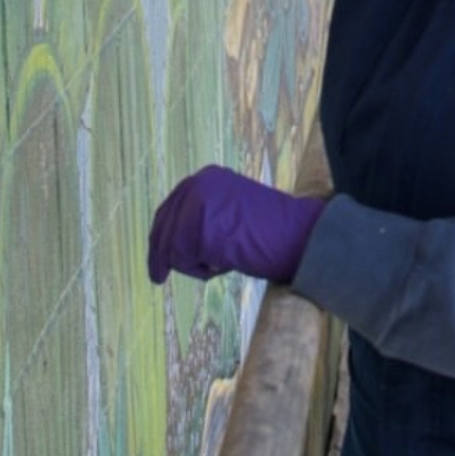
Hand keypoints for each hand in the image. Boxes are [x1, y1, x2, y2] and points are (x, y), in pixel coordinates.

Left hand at [147, 165, 326, 284]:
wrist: (297, 234)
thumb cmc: (271, 232)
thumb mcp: (231, 211)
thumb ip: (205, 216)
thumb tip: (174, 241)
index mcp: (206, 177)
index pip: (171, 207)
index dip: (161, 236)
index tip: (158, 258)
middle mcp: (198, 184)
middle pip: (163, 226)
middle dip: (161, 255)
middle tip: (157, 278)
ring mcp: (197, 204)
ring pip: (172, 247)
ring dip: (192, 265)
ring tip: (220, 264)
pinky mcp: (199, 227)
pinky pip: (183, 260)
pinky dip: (201, 271)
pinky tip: (224, 266)